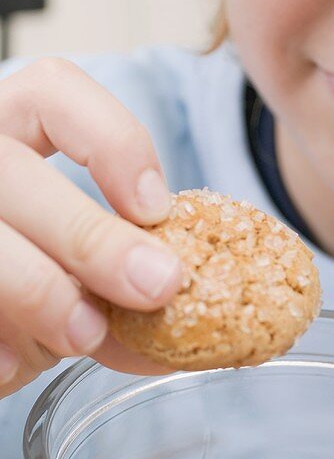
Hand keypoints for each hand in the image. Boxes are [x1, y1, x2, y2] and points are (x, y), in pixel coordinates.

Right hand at [0, 57, 183, 397]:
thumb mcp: (83, 271)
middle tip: (155, 290)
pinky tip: (14, 366)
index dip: (111, 141)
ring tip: (83, 335)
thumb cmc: (35, 282)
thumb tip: (191, 314)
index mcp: (9, 134)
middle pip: (16, 171)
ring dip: (41, 292)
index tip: (157, 210)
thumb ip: (126, 277)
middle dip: (92, 236)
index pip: (52, 92)